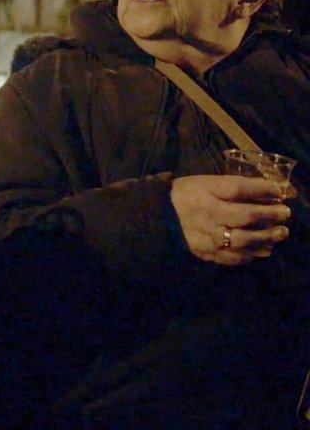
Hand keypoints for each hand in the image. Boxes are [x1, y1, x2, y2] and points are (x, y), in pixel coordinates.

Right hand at [170, 174, 292, 265]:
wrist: (157, 217)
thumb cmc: (185, 195)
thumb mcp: (206, 183)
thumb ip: (234, 186)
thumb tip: (267, 191)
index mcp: (205, 194)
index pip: (239, 188)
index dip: (263, 189)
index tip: (279, 192)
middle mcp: (208, 216)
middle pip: (246, 216)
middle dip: (270, 215)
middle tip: (285, 215)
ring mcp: (207, 238)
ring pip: (243, 241)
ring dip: (266, 238)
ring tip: (279, 234)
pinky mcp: (206, 254)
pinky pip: (233, 258)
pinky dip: (251, 255)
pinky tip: (262, 250)